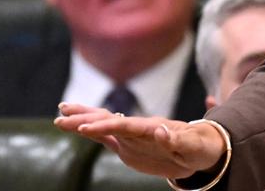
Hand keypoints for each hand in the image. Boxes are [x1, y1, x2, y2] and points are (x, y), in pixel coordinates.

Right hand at [54, 103, 225, 179]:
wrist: (203, 149)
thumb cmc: (201, 146)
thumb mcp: (193, 146)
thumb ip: (177, 139)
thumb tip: (160, 130)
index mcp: (152, 127)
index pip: (125, 125)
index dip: (106, 125)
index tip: (86, 127)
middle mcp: (139, 128)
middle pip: (108, 119)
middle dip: (85, 117)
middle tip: (61, 114)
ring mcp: (132, 136)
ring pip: (103, 124)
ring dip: (83, 119)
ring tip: (60, 114)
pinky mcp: (130, 146)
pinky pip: (107, 138)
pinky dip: (91, 131)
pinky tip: (78, 127)